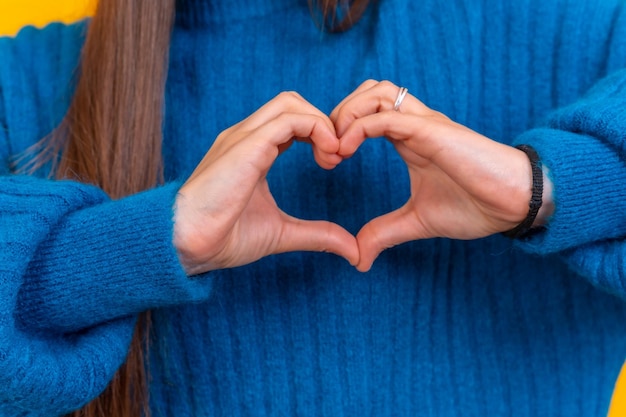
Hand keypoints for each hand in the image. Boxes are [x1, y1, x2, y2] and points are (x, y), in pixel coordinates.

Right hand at [174, 92, 358, 274]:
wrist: (186, 244)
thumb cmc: (224, 237)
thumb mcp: (283, 233)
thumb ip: (317, 235)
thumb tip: (352, 250)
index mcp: (252, 151)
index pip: (292, 121)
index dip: (320, 134)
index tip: (334, 162)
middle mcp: (247, 137)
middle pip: (293, 103)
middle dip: (324, 122)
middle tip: (339, 156)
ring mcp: (244, 137)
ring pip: (291, 103)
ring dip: (322, 124)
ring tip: (334, 156)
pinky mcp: (247, 145)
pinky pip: (289, 119)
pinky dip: (317, 129)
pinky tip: (328, 156)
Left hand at [331, 80, 534, 271]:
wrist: (515, 204)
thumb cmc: (475, 206)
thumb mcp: (417, 222)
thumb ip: (385, 232)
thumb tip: (358, 257)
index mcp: (409, 138)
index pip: (366, 111)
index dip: (339, 128)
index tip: (327, 162)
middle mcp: (415, 124)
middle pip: (367, 91)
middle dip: (338, 113)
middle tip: (327, 151)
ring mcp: (424, 124)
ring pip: (376, 91)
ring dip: (346, 114)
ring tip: (336, 149)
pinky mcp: (433, 132)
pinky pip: (387, 116)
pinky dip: (359, 127)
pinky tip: (346, 152)